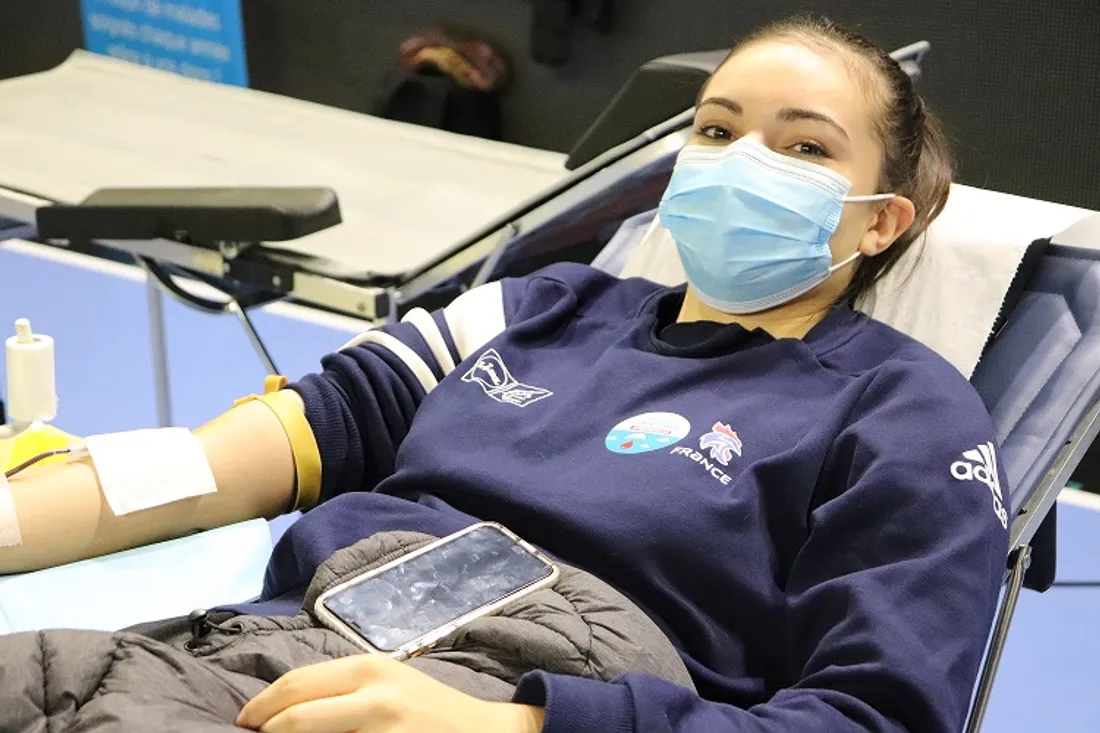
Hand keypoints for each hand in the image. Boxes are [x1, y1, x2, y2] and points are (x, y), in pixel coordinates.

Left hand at [236, 654, 544, 732]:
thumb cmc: (429, 710)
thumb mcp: (387, 685)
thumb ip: (343, 690)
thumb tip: (285, 708)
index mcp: (368, 669)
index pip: (297, 683)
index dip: (262, 705)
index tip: (245, 721)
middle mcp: (373, 693)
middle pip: (295, 715)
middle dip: (266, 730)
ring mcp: (382, 727)